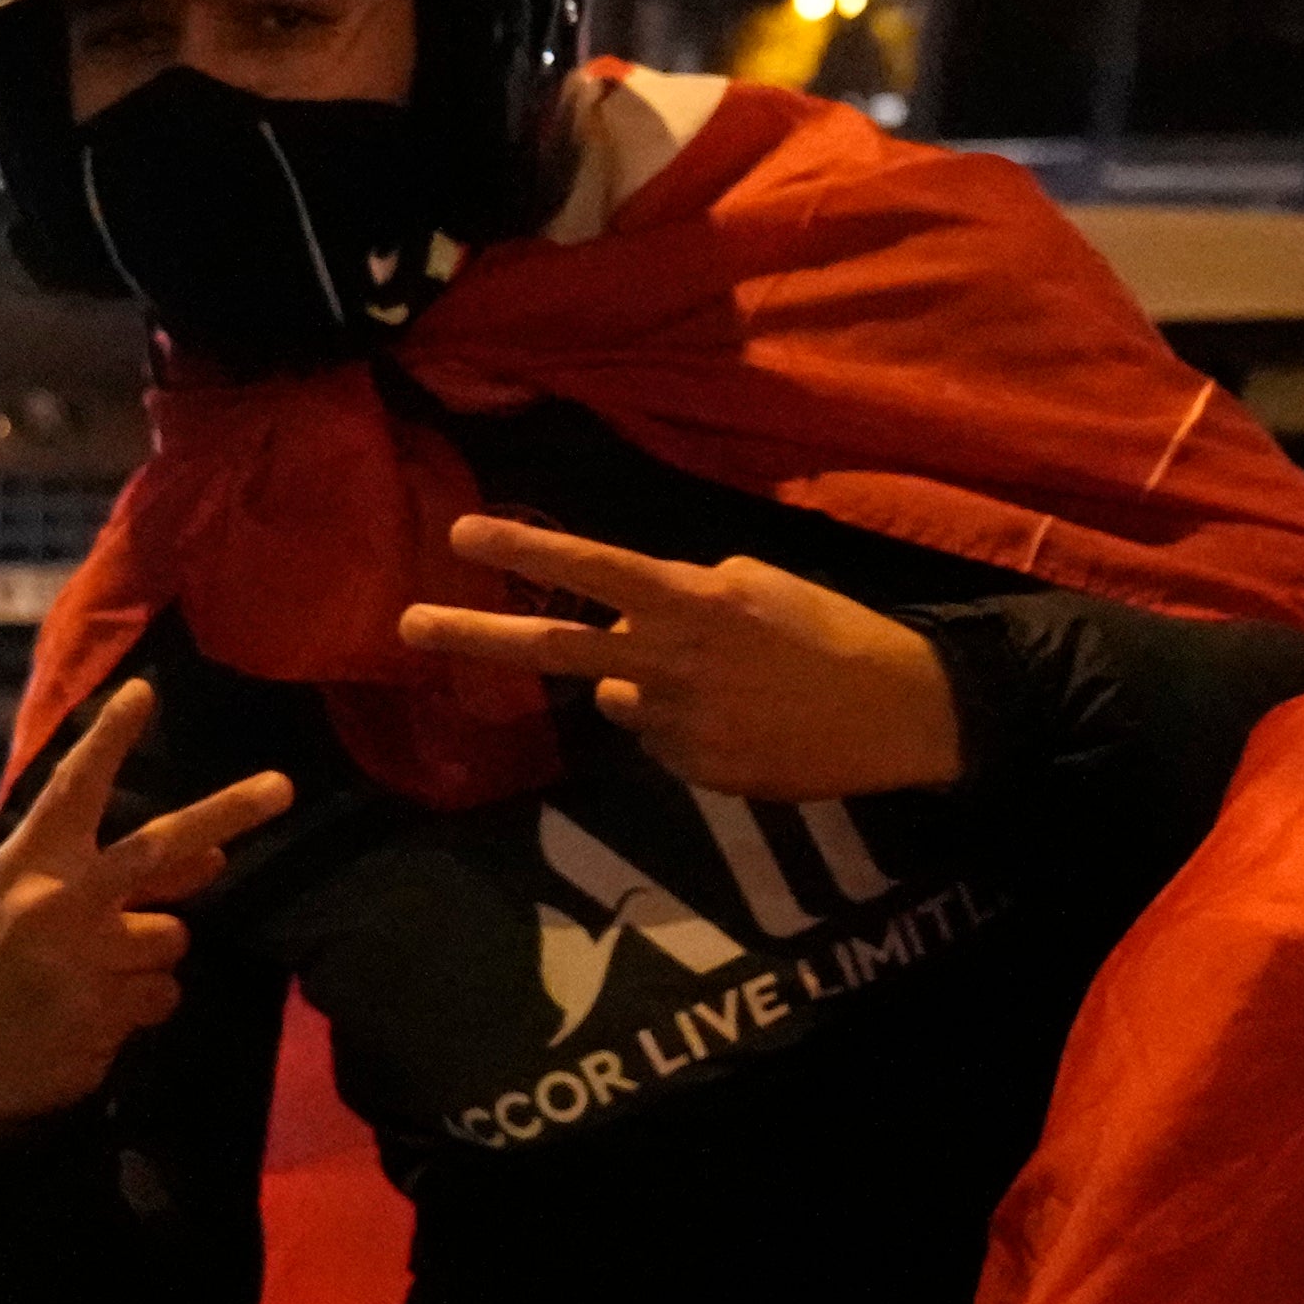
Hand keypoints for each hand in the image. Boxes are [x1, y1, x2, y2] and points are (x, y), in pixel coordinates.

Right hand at [0, 681, 293, 1133]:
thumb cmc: (21, 965)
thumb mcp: (51, 905)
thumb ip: (124, 875)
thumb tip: (214, 855)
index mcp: (28, 862)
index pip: (73, 790)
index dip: (108, 742)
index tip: (144, 692)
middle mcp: (52, 898)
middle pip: (156, 846)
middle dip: (226, 813)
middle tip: (285, 786)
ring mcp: (80, 953)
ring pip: (172, 934)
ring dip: (153, 958)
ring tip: (105, 975)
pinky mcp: (104, 1006)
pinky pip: (167, 991)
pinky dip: (149, 1003)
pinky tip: (106, 1013)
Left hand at [392, 514, 964, 799]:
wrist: (898, 711)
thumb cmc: (831, 632)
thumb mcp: (758, 586)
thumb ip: (681, 603)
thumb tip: (619, 647)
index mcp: (688, 601)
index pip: (590, 569)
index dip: (526, 548)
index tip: (460, 533)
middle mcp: (666, 661)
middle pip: (552, 647)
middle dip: (473, 635)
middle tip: (405, 623)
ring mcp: (674, 723)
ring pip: (624, 700)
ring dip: (655, 688)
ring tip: (738, 686)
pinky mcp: (693, 771)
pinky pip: (666, 741)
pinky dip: (692, 730)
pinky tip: (749, 723)